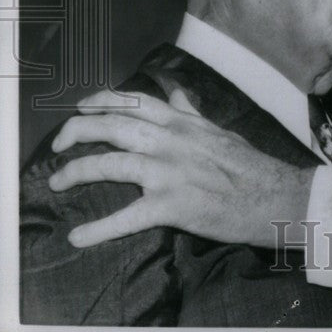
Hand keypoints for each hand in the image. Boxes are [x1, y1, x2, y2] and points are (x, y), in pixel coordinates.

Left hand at [48, 89, 316, 248]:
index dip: (101, 101)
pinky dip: (98, 229)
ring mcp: (169, 172)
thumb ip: (191, 114)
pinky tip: (79, 237)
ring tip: (57, 182)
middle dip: (77, 131)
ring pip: (110, 164)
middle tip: (59, 143)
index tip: (81, 106)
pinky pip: (126, 217)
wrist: (275, 195)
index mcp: (183, 123)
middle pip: (112, 126)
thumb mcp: (218, 131)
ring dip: (76, 172)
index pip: (134, 102)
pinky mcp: (172, 205)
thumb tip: (176, 93)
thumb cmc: (250, 166)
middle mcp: (171, 141)